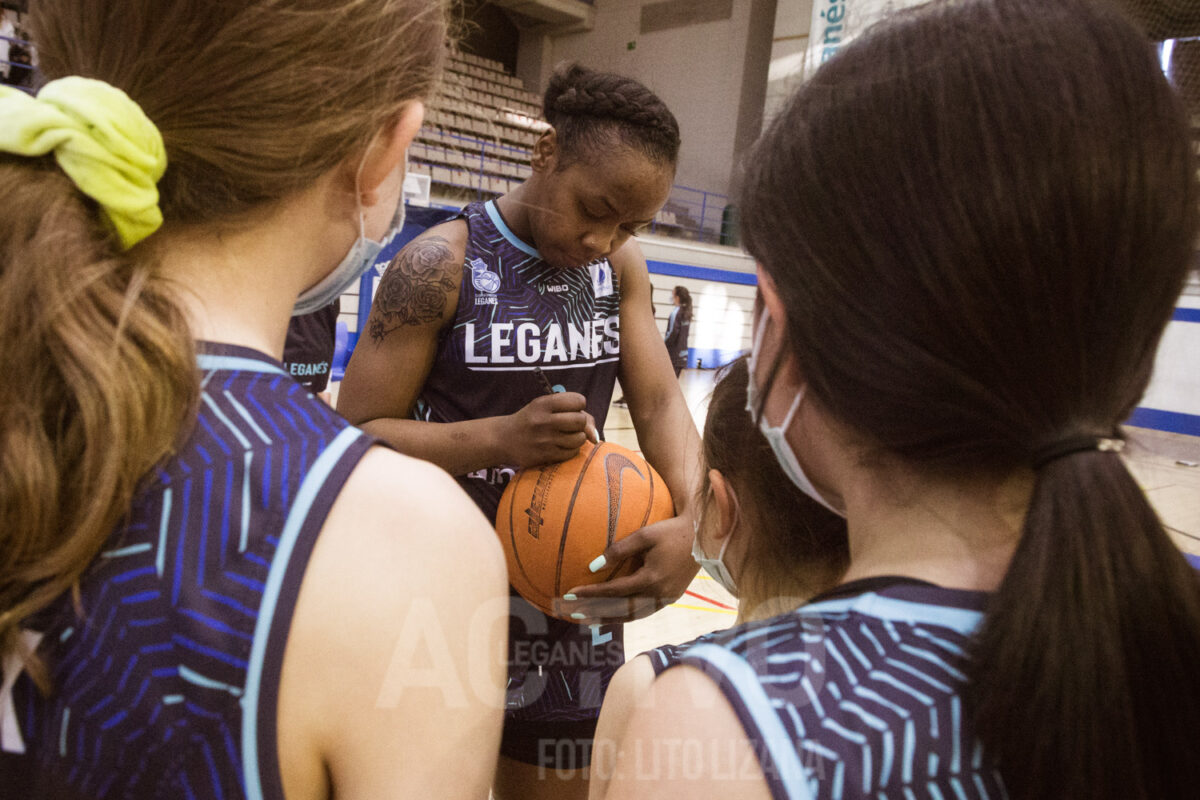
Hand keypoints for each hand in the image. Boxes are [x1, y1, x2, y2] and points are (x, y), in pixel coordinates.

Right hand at [503, 392, 593, 466]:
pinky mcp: (546, 456)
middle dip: (579, 422)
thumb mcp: (545, 407)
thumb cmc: (531, 420)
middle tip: (568, 424)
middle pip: (580, 420)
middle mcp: (544, 421)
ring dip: (576, 437)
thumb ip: (575, 413)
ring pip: (579, 438)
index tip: (569, 408)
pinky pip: (572, 453)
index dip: (578, 405)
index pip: (578, 400)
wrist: (504, 439)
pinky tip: (558, 445)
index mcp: (543, 404)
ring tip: (563, 435)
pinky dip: (570, 449)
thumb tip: (595, 436)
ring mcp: (545, 440)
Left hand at [558, 514, 698, 623]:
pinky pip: (644, 613)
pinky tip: (613, 615)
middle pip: (620, 610)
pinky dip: (626, 616)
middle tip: (572, 614)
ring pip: (632, 616)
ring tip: (588, 620)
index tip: (571, 593)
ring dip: (609, 619)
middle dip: (595, 612)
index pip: (614, 591)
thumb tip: (593, 566)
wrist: (702, 538)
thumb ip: (619, 550)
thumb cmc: (671, 532)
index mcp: (651, 579)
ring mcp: (665, 599)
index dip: (591, 594)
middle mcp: (658, 594)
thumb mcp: (644, 535)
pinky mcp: (670, 599)